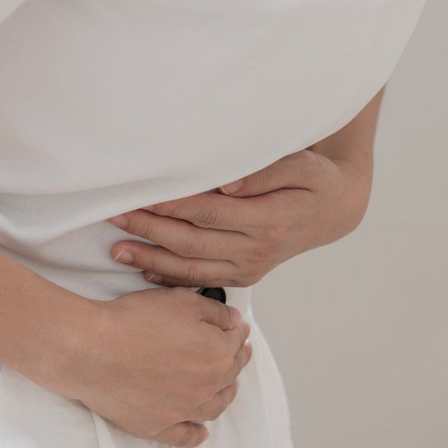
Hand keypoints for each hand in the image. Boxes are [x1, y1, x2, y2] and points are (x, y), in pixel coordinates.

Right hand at [69, 287, 251, 447]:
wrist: (93, 350)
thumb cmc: (135, 321)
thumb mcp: (181, 301)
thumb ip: (215, 312)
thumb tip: (234, 322)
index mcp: (217, 355)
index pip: (236, 341)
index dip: (237, 331)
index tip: (237, 328)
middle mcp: (206, 387)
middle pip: (229, 374)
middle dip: (236, 359)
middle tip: (237, 352)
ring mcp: (183, 411)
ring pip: (214, 407)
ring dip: (225, 395)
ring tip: (227, 387)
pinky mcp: (157, 426)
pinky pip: (184, 436)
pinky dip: (196, 434)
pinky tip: (201, 433)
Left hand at [107, 148, 372, 287]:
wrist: (333, 211)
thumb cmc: (313, 182)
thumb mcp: (301, 167)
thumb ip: (264, 173)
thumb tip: (225, 184)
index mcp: (268, 220)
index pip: (207, 212)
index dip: (170, 205)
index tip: (138, 195)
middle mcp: (256, 250)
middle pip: (191, 242)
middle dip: (149, 230)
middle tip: (114, 216)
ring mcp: (250, 267)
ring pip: (192, 268)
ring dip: (152, 259)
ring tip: (117, 250)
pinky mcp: (245, 276)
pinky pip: (203, 281)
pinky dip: (172, 278)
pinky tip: (144, 272)